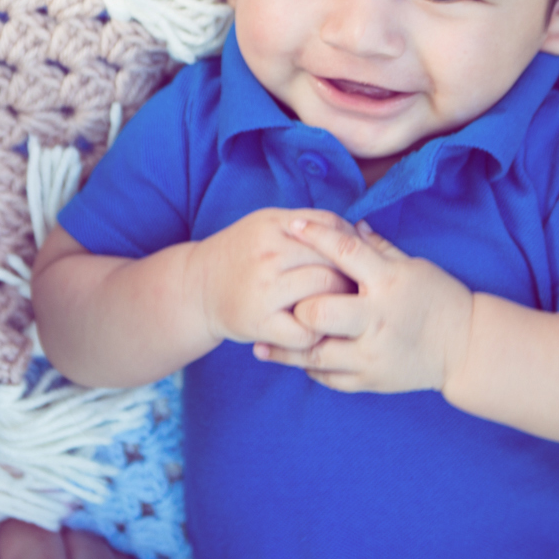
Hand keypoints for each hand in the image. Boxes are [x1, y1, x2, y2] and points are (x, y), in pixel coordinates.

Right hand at [190, 208, 355, 349]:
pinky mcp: (258, 323)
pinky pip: (306, 332)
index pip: (330, 228)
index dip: (351, 244)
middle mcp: (268, 255)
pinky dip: (319, 334)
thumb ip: (309, 224)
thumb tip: (359, 233)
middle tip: (360, 288)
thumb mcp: (268, 225)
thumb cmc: (244, 253)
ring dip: (340, 303)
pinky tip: (318, 329)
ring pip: (324, 294)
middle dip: (352, 276)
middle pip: (331, 262)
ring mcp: (263, 290)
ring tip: (343, 307)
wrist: (198, 286)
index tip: (359, 258)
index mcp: (273, 225)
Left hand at [254, 217, 472, 393]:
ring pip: (316, 354)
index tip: (292, 225)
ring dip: (287, 349)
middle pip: (320, 311)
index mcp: (389, 283)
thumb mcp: (413, 266)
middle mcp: (378, 318)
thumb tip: (348, 225)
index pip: (345, 253)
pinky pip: (330, 378)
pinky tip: (295, 361)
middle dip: (298, 304)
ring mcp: (373, 353)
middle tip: (281, 300)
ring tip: (261, 345)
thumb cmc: (438, 298)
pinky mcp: (372, 379)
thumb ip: (378, 248)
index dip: (316, 236)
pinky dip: (310, 370)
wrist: (465, 347)